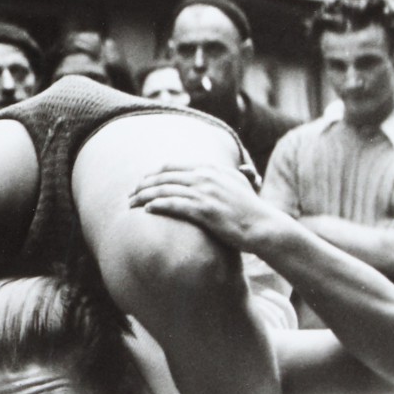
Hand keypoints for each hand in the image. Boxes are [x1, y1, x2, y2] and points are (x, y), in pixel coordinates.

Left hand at [128, 163, 278, 252]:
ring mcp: (205, 192)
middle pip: (163, 177)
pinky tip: (147, 210)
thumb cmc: (249, 209)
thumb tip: (227, 168)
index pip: (171, 166)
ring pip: (164, 190)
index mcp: (211, 168)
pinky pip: (173, 204)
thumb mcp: (238, 183)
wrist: (263, 227)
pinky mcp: (205, 210)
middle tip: (130, 194)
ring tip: (131, 203)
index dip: (152, 174)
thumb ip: (223, 175)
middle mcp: (206, 177)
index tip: (141, 183)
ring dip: (143, 196)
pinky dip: (157, 205)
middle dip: (142, 185)